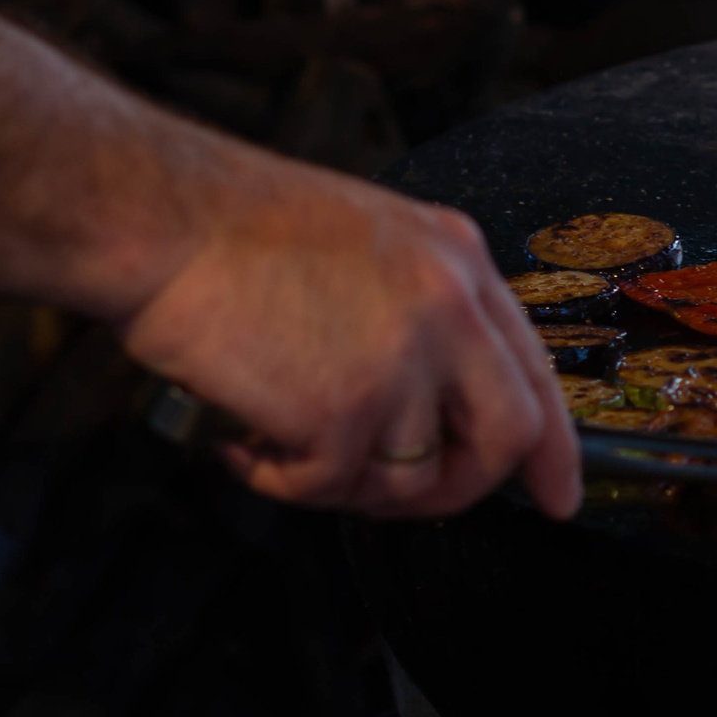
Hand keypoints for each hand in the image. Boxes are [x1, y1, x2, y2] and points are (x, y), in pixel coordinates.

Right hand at [116, 155, 580, 518]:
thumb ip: (422, 312)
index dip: (553, 450)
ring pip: (410, 479)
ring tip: (287, 447)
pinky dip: (284, 483)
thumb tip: (440, 408)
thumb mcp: (371, 243)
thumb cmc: (237, 231)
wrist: (160, 215)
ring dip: (346, 485)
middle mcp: (447, 307)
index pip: (534, 374)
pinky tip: (247, 445)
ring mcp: (401, 358)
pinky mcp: (341, 406)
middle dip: (462, 489)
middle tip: (406, 501)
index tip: (555, 497)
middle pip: (502, 439)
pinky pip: (330, 488)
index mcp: (459, 260)